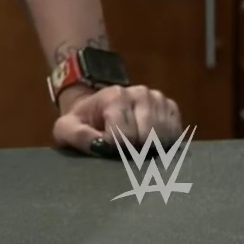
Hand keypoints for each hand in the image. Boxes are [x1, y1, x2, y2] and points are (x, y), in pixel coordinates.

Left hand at [53, 84, 183, 154]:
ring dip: (150, 149)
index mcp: (115, 96)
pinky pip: (176, 134)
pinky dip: (165, 144)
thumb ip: (78, 137)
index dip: (116, 150)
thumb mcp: (67, 128)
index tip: (108, 150)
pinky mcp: (171, 108)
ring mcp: (158, 99)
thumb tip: (101, 147)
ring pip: (163, 137)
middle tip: (122, 150)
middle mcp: (140, 93)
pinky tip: (150, 144)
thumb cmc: (83, 121)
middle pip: (147, 137)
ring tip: (134, 146)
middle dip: (134, 150)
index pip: (125, 135)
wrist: (97, 108)